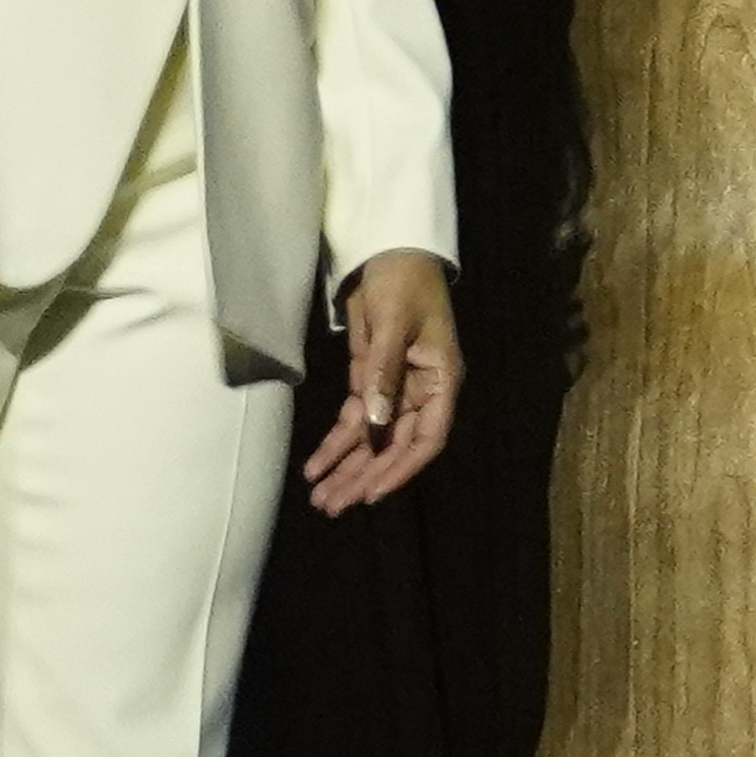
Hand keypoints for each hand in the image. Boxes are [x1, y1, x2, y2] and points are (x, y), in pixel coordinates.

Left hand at [304, 250, 461, 513]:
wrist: (391, 250)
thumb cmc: (404, 281)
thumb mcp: (394, 323)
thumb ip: (383, 373)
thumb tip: (374, 423)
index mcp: (440, 380)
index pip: (428, 437)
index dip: (402, 468)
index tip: (373, 493)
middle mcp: (420, 391)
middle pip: (394, 445)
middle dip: (364, 477)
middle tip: (333, 506)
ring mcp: (394, 388)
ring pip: (371, 439)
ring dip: (347, 468)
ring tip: (321, 500)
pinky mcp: (370, 380)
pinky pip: (354, 419)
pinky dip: (335, 443)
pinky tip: (315, 466)